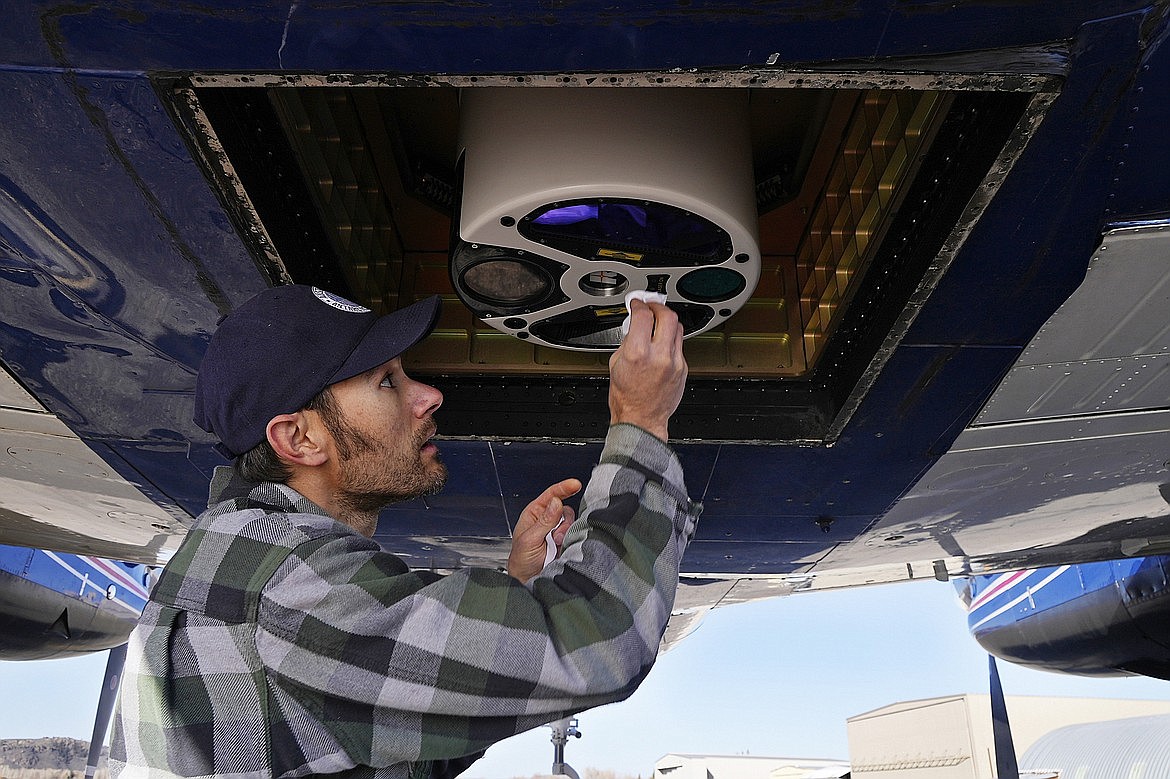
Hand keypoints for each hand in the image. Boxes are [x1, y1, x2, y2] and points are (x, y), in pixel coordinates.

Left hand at [507, 478, 582, 581]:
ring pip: (571, 521)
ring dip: (566, 532)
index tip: (574, 484)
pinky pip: (576, 533)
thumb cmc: (521, 561)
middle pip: (564, 508)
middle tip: (555, 535)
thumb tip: (556, 502)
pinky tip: (562, 546)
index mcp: (534, 514)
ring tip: (556, 544)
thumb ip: (544, 521)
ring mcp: (557, 531)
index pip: (550, 495)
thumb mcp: (529, 539)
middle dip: (563, 520)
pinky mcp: (566, 541)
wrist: (529, 581)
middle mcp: (547, 520)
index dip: (563, 488)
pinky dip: (572, 538)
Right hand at [608, 300, 687, 440]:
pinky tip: (662, 344)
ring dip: (667, 321)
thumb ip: (628, 341)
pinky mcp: (683, 369)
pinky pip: (679, 346)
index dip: (640, 304)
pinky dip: (670, 340)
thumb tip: (635, 326)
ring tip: (658, 323)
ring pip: (678, 329)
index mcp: (638, 353)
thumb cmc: (626, 398)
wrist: (641, 419)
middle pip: (667, 316)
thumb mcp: (616, 364)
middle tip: (651, 306)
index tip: (637, 303)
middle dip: (658, 307)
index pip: (644, 315)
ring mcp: (674, 362)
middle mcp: (659, 356)